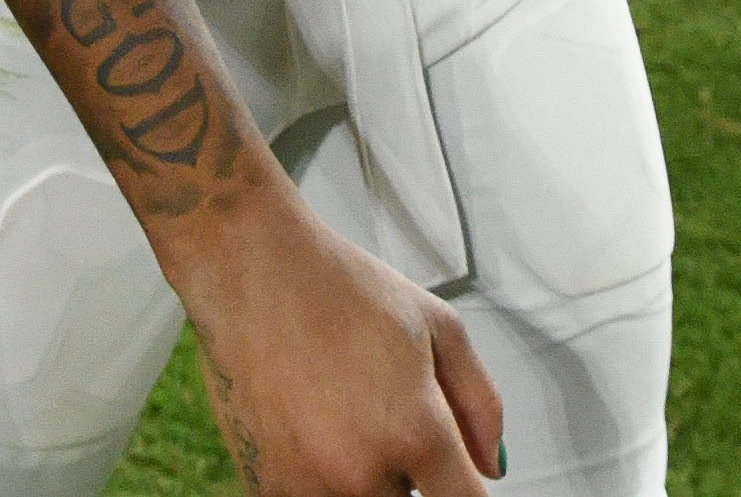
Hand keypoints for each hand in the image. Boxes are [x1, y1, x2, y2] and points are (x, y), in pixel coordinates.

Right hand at [173, 184, 502, 496]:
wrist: (249, 266)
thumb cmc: (338, 285)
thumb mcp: (437, 325)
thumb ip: (481, 403)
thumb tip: (491, 468)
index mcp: (416, 432)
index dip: (463, 490)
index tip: (452, 478)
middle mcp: (364, 471)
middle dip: (406, 472)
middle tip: (381, 418)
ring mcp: (311, 482)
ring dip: (362, 479)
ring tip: (342, 420)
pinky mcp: (268, 484)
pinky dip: (317, 478)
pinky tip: (309, 430)